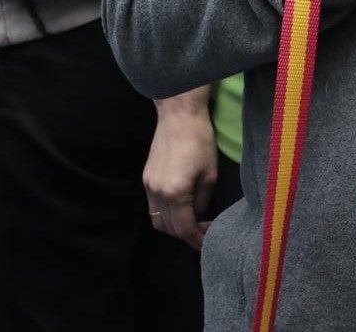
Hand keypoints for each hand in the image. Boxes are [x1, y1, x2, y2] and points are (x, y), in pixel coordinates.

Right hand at [143, 87, 217, 249]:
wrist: (179, 114)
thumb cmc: (200, 139)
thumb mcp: (209, 173)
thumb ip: (203, 200)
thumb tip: (198, 214)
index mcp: (175, 193)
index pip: (184, 229)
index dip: (197, 239)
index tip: (209, 240)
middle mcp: (158, 193)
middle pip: (169, 228)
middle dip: (186, 235)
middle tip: (203, 231)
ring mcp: (149, 185)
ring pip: (157, 220)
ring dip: (173, 227)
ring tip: (192, 221)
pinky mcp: (146, 178)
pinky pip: (153, 206)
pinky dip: (165, 213)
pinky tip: (179, 208)